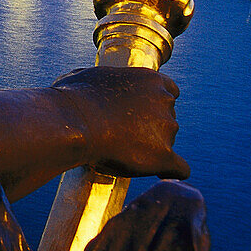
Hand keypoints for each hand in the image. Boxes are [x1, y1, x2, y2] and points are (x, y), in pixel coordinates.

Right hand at [51, 67, 188, 179]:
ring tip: (122, 153)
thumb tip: (90, 85)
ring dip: (151, 147)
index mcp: (150, 79)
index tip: (140, 114)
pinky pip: (178, 168)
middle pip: (167, 117)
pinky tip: (159, 173)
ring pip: (167, 142)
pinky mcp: (164, 156)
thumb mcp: (87, 77)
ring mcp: (167, 128)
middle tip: (124, 136)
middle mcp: (164, 100)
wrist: (72, 122)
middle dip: (151, 126)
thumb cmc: (72, 98)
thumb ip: (102, 81)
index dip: (154, 104)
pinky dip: (169, 171)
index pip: (169, 91)